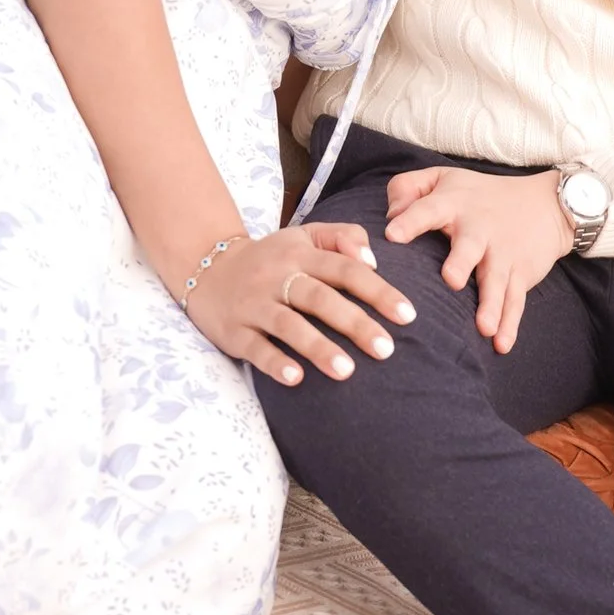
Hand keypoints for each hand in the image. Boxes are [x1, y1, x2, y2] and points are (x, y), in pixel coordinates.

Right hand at [178, 222, 418, 385]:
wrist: (205, 267)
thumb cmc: (271, 258)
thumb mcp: (304, 236)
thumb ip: (343, 237)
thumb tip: (372, 259)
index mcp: (300, 254)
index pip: (345, 270)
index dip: (378, 290)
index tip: (407, 315)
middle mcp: (277, 277)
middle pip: (320, 298)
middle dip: (354, 323)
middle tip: (386, 350)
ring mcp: (253, 304)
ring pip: (288, 324)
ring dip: (317, 347)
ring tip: (347, 371)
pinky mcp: (233, 330)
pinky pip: (254, 347)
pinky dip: (274, 361)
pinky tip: (296, 378)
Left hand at [384, 167, 571, 354]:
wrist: (546, 205)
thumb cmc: (478, 195)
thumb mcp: (442, 178)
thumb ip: (406, 189)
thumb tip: (388, 218)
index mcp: (452, 205)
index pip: (428, 210)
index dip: (410, 220)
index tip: (391, 233)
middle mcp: (478, 230)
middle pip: (468, 247)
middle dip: (461, 262)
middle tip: (451, 281)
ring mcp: (502, 254)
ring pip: (495, 280)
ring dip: (490, 304)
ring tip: (483, 328)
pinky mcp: (520, 274)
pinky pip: (514, 301)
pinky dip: (510, 323)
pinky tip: (501, 345)